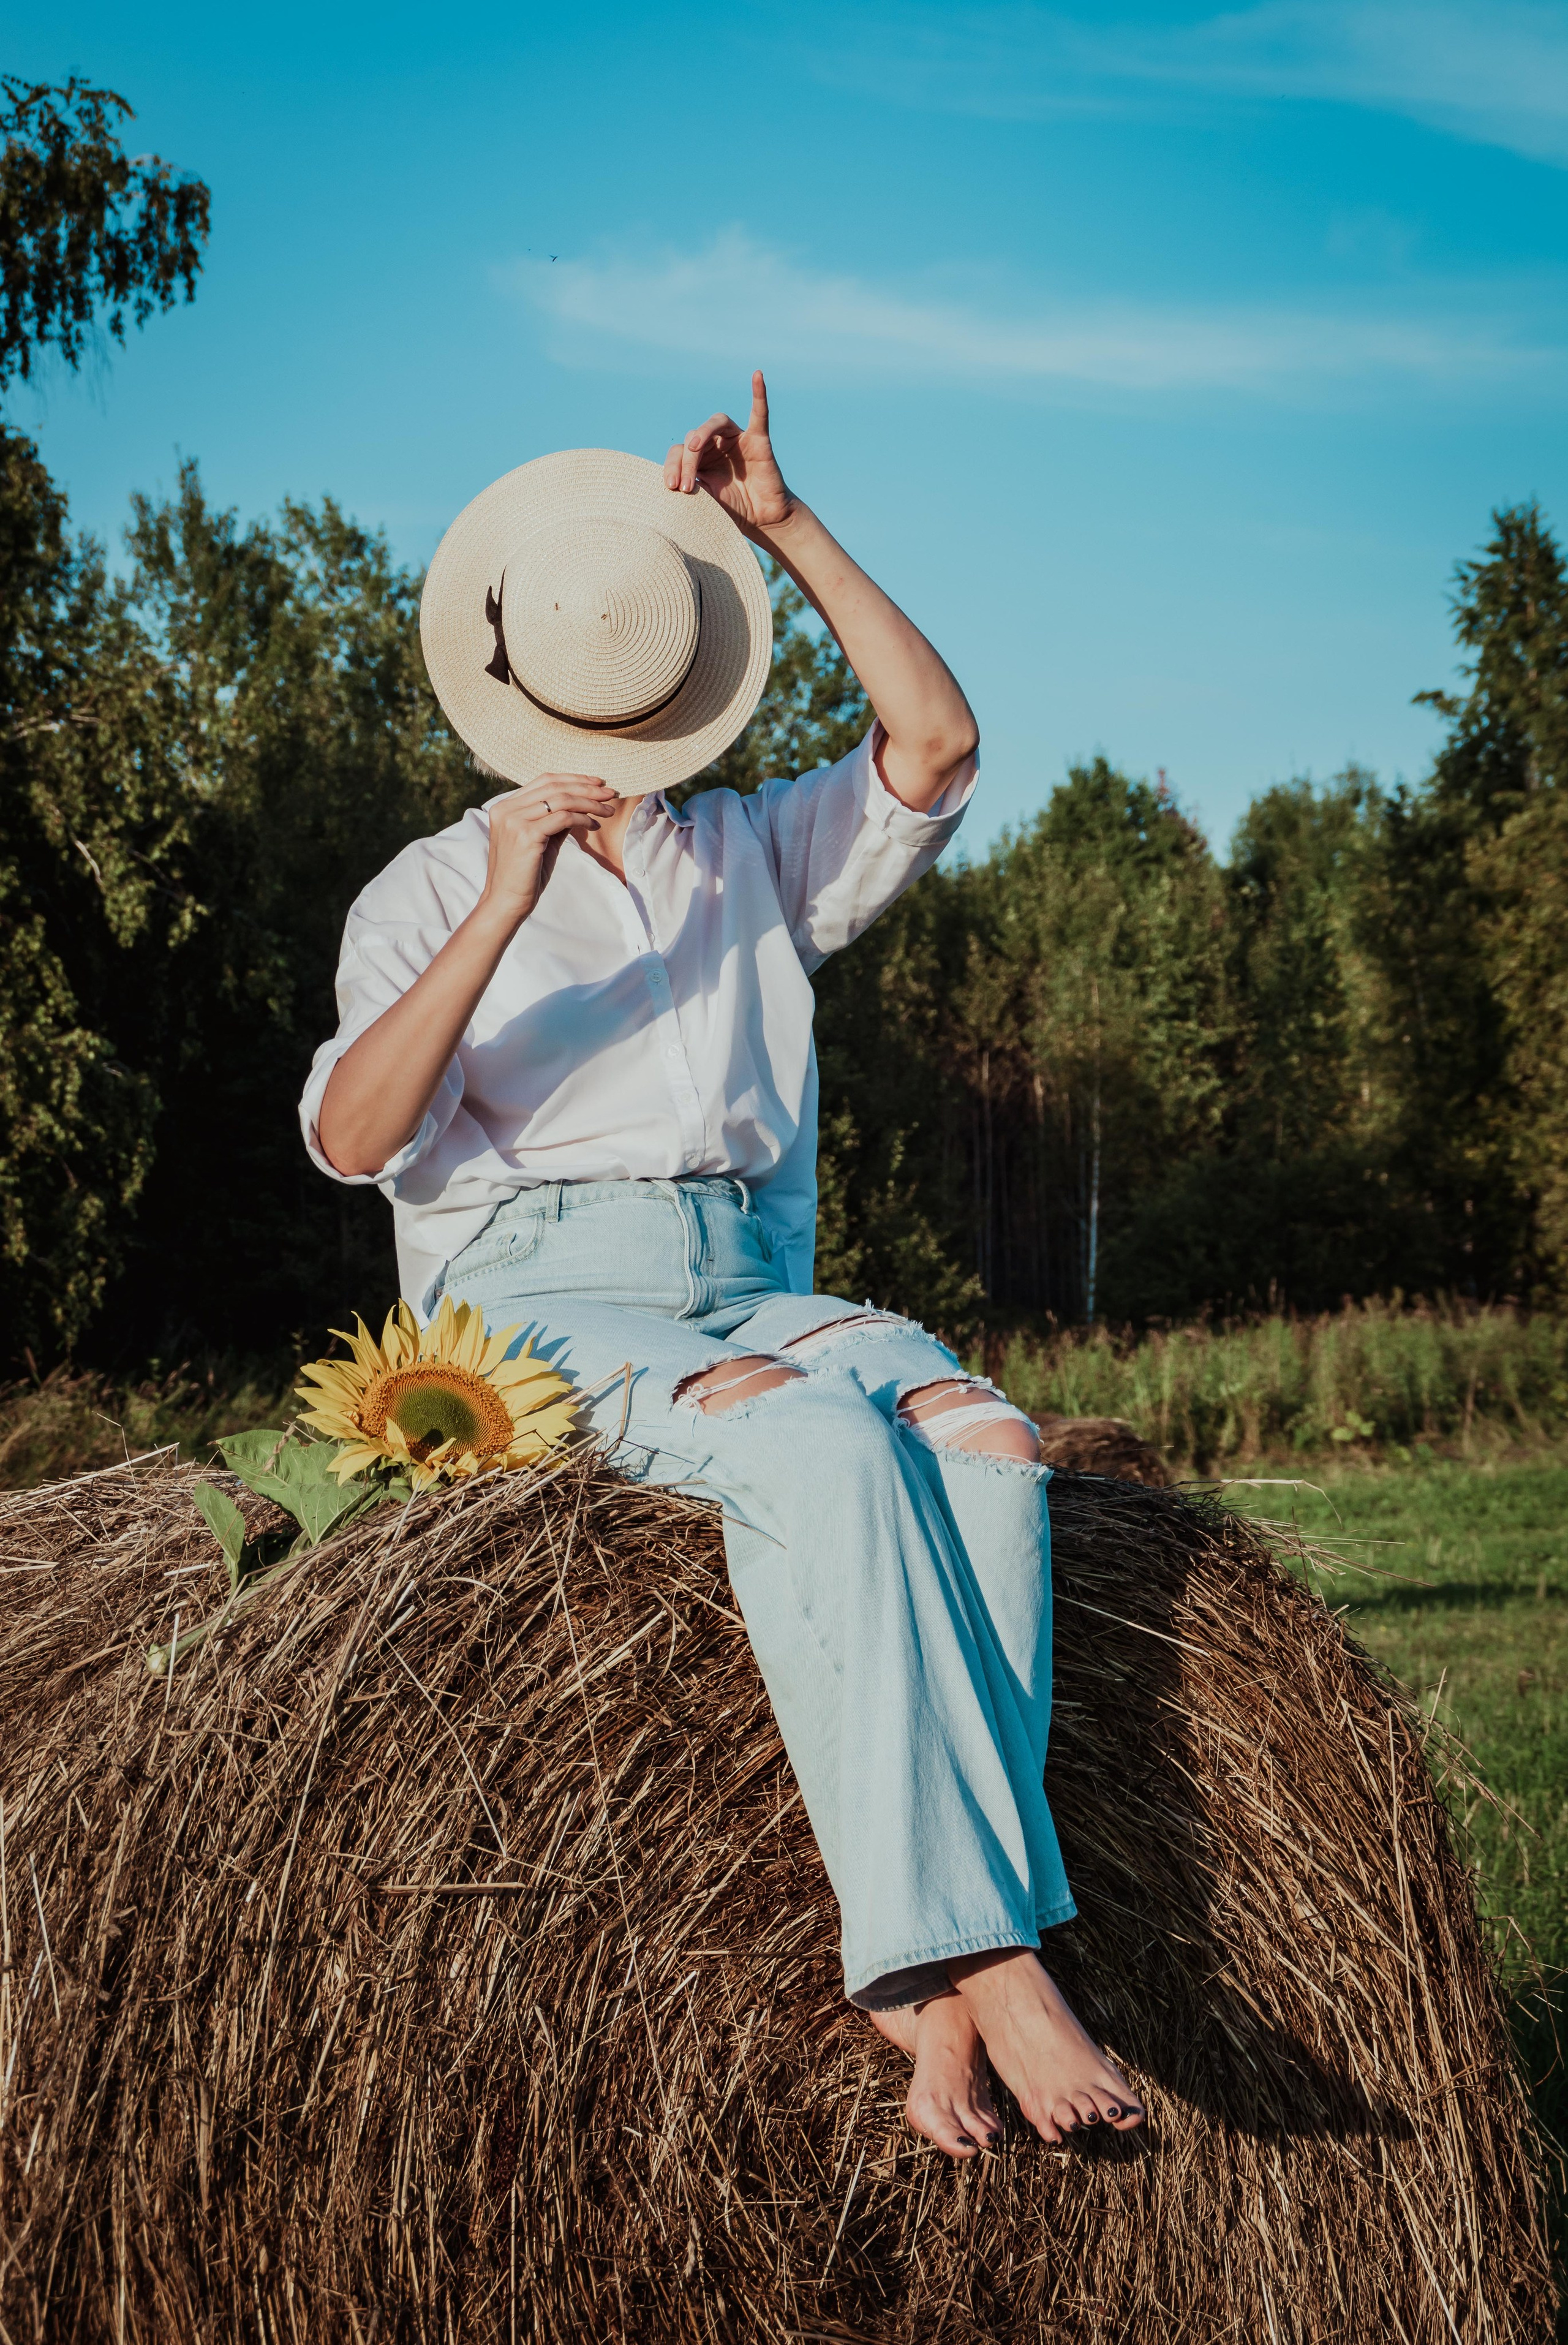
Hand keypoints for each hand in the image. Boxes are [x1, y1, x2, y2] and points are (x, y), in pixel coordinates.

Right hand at [477, 772, 616, 928]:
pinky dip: (582, 819)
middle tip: (610, 793)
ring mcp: (514, 821)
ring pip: (561, 800)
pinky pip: (562, 818)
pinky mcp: (526, 835)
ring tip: (608, 810)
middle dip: (587, 788)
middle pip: (554, 787)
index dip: (573, 779)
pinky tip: (594, 825)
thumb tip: (580, 806)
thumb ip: (555, 821)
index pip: (544, 781)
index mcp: (506, 806)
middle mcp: (507, 809)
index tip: (596, 783)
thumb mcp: (541, 841)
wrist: (506, 902)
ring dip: (590, 803)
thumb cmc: (524, 875)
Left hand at [664, 371, 795, 536]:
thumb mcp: (705, 500)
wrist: (763, 519)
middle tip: (685, 486)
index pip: (678, 451)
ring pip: (716, 422)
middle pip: (693, 438)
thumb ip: (692, 486)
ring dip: (703, 432)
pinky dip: (759, 394)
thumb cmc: (733, 510)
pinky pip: (759, 414)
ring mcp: (737, 439)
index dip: (672, 467)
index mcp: (699, 457)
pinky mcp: (758, 440)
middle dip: (686, 461)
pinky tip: (758, 376)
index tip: (672, 488)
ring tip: (694, 446)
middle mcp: (715, 444)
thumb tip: (670, 483)